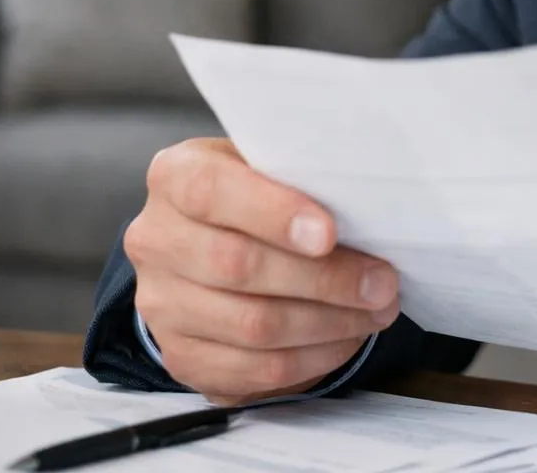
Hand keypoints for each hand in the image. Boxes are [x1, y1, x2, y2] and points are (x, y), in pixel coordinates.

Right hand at [124, 138, 400, 404]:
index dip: (272, 213)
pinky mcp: (182, 356)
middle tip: (382, 283)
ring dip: (328, 323)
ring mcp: (161, 304)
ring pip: (251, 325)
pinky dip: (312, 358)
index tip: (328, 234)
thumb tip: (370, 206)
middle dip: (324, 279)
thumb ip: (304, 177)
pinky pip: (254, 370)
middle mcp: (155, 240)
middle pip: (237, 266)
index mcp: (174, 176)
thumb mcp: (274, 165)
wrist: (220, 239)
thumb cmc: (262, 193)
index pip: (211, 191)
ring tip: (377, 310)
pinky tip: (347, 338)